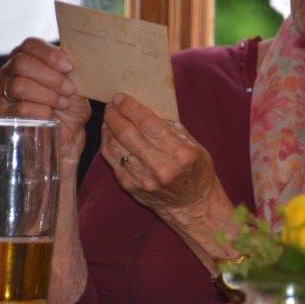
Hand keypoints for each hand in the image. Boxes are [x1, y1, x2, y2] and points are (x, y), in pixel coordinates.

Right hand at [0, 37, 90, 171]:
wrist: (69, 131)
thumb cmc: (71, 101)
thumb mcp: (76, 80)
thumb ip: (71, 65)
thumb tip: (74, 55)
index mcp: (26, 56)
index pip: (30, 45)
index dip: (50, 54)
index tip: (69, 67)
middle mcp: (8, 71)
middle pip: (22, 64)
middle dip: (51, 77)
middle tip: (69, 89)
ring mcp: (1, 92)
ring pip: (19, 85)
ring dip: (47, 95)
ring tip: (63, 103)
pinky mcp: (3, 114)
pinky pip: (20, 108)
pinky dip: (41, 110)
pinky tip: (52, 114)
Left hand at [101, 93, 225, 215]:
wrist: (192, 206)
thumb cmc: (196, 171)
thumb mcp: (194, 146)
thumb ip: (172, 128)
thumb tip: (147, 108)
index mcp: (180, 153)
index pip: (149, 123)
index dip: (131, 108)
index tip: (121, 97)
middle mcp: (160, 167)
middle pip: (128, 134)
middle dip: (115, 115)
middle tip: (111, 104)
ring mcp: (143, 180)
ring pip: (115, 147)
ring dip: (108, 129)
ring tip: (109, 117)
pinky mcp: (131, 187)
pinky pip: (113, 161)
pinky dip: (108, 145)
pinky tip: (109, 135)